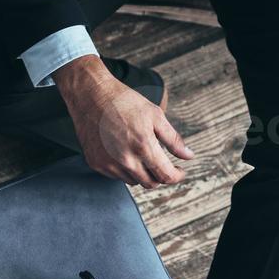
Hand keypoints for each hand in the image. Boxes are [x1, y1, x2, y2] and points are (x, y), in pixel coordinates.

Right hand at [55, 57, 192, 188]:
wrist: (90, 95)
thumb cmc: (123, 101)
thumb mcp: (155, 115)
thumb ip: (173, 139)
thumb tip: (188, 156)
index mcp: (143, 147)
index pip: (166, 176)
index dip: (177, 176)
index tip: (179, 171)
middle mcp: (125, 160)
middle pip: (150, 183)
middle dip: (160, 176)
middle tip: (162, 163)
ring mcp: (108, 164)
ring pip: (133, 181)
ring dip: (142, 173)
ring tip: (140, 152)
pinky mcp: (96, 164)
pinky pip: (116, 176)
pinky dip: (124, 169)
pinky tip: (123, 152)